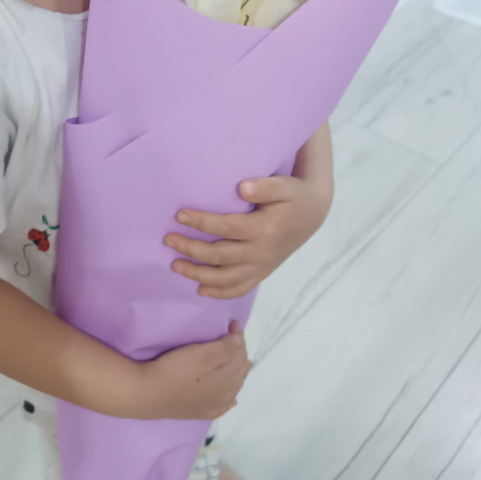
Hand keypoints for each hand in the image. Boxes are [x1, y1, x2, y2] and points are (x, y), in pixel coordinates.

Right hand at [138, 322, 252, 420]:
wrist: (151, 393)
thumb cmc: (176, 369)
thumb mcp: (201, 353)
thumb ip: (225, 348)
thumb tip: (239, 342)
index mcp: (228, 378)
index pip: (240, 354)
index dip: (238, 337)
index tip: (232, 323)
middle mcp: (226, 393)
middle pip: (239, 370)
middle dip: (240, 352)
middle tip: (234, 337)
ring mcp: (214, 405)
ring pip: (234, 387)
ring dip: (238, 372)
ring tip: (238, 361)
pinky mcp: (202, 412)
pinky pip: (224, 406)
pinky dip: (230, 398)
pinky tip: (231, 398)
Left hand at [164, 124, 334, 299]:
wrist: (312, 214)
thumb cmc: (293, 197)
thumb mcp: (284, 186)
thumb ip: (265, 187)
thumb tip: (242, 188)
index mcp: (264, 229)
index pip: (226, 228)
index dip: (202, 222)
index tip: (179, 215)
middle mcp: (261, 252)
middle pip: (220, 256)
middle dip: (191, 249)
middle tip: (168, 240)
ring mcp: (261, 266)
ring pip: (225, 278)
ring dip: (198, 274)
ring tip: (175, 265)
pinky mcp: (261, 273)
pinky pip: (239, 289)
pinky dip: (220, 293)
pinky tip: (200, 290)